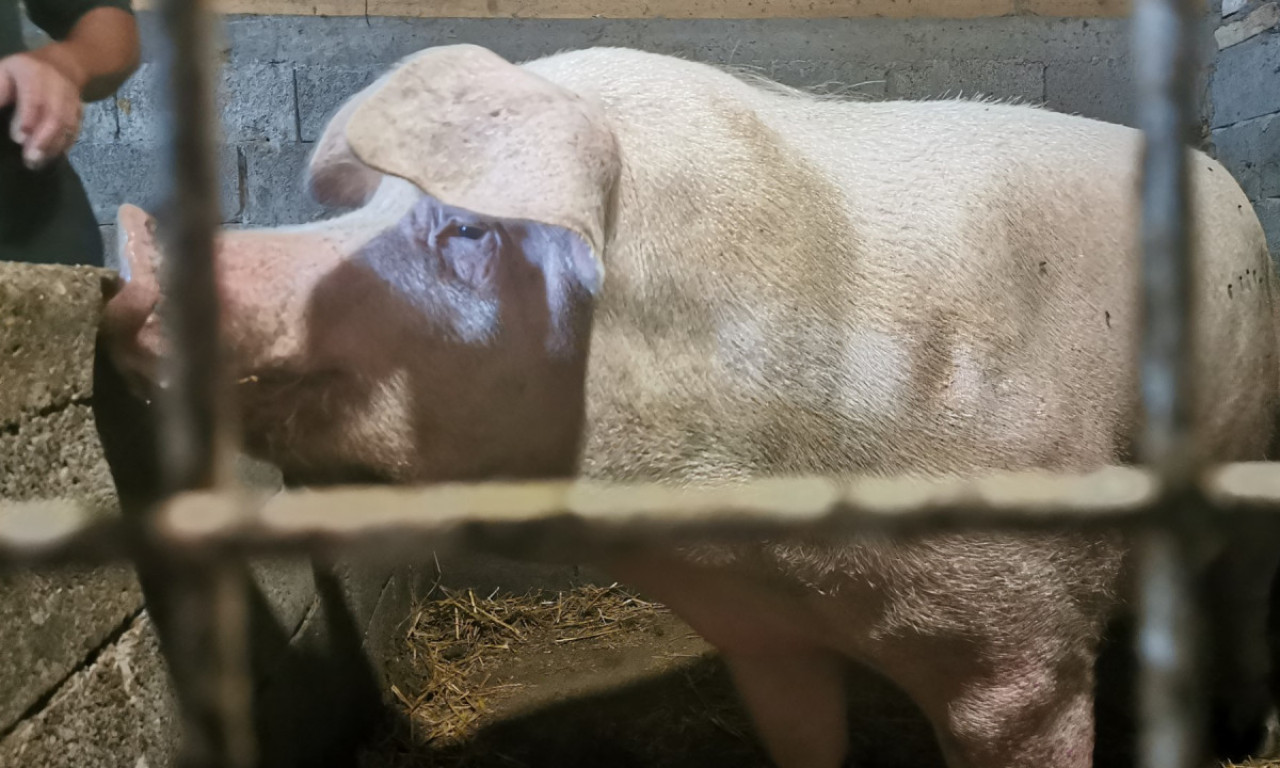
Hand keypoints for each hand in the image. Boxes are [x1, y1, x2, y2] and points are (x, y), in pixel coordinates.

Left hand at [0, 51, 84, 170]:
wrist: (65, 64)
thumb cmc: (24, 71)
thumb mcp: (5, 72)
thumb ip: (0, 92)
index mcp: (35, 74)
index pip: (35, 98)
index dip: (29, 118)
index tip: (18, 137)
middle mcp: (58, 88)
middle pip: (56, 116)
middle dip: (44, 139)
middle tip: (30, 158)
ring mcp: (72, 102)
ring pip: (67, 127)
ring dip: (53, 146)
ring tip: (38, 163)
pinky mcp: (79, 114)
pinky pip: (74, 131)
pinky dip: (64, 146)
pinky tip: (52, 156)